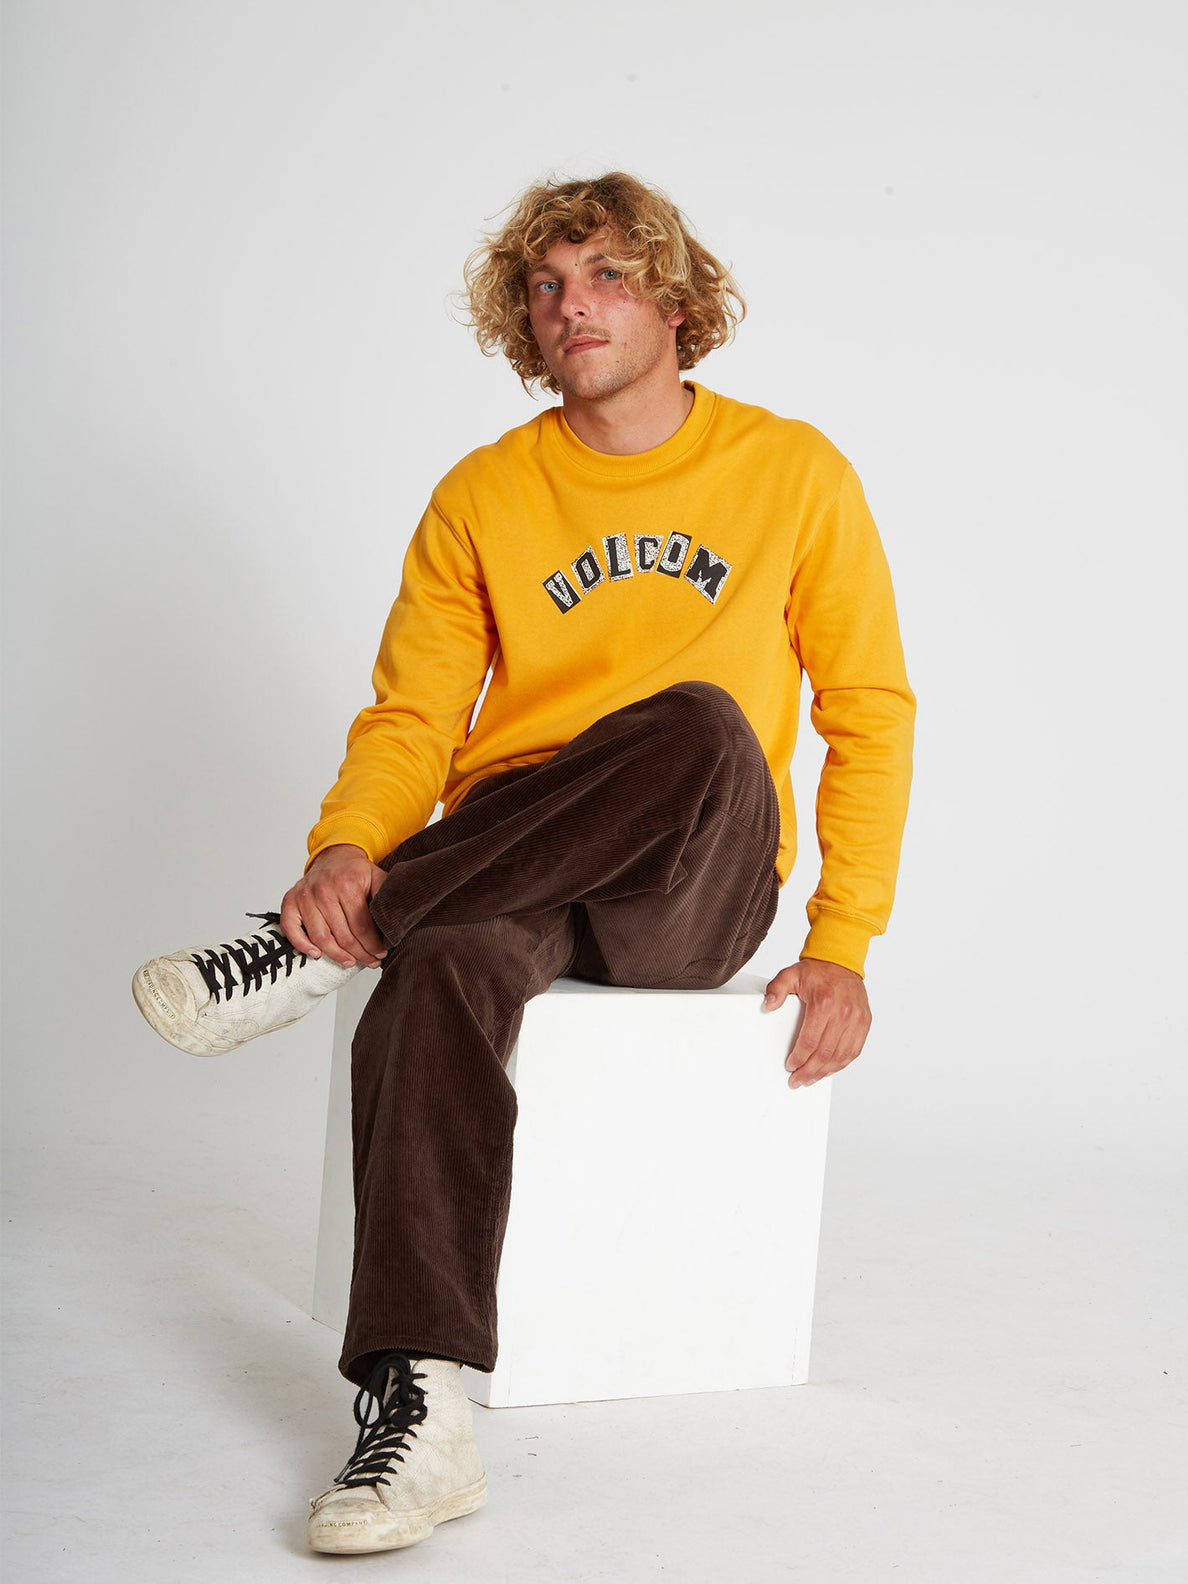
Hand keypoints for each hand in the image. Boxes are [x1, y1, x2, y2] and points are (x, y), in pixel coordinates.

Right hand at [280, 844, 389, 968]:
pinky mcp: (290, 900)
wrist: (333, 856)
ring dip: (336, 955)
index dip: (372, 945)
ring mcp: (305, 896)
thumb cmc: (355, 872)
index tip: (380, 954)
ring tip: (350, 961)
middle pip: (342, 935)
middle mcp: (323, 890)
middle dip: (359, 953)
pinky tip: (317, 954)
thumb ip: (387, 898)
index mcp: (347, 884)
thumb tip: (396, 925)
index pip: (361, 926)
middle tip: (370, 961)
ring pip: (320, 937)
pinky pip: (290, 928)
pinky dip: (302, 944)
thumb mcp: (378, 877)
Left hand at [763, 958, 871, 1088]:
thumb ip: (777, 989)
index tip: (790, 1066)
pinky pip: (854, 1050)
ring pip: (841, 1055)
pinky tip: (829, 1070)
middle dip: (810, 1071)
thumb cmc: (817, 971)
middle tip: (797, 1080)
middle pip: (825, 1053)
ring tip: (811, 1079)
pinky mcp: (864, 1022)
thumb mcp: (790, 974)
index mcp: (824, 1002)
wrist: (841, 960)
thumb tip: (769, 1005)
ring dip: (825, 1072)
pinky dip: (841, 1064)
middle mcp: (843, 1012)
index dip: (799, 1058)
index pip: (810, 1040)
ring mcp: (856, 1018)